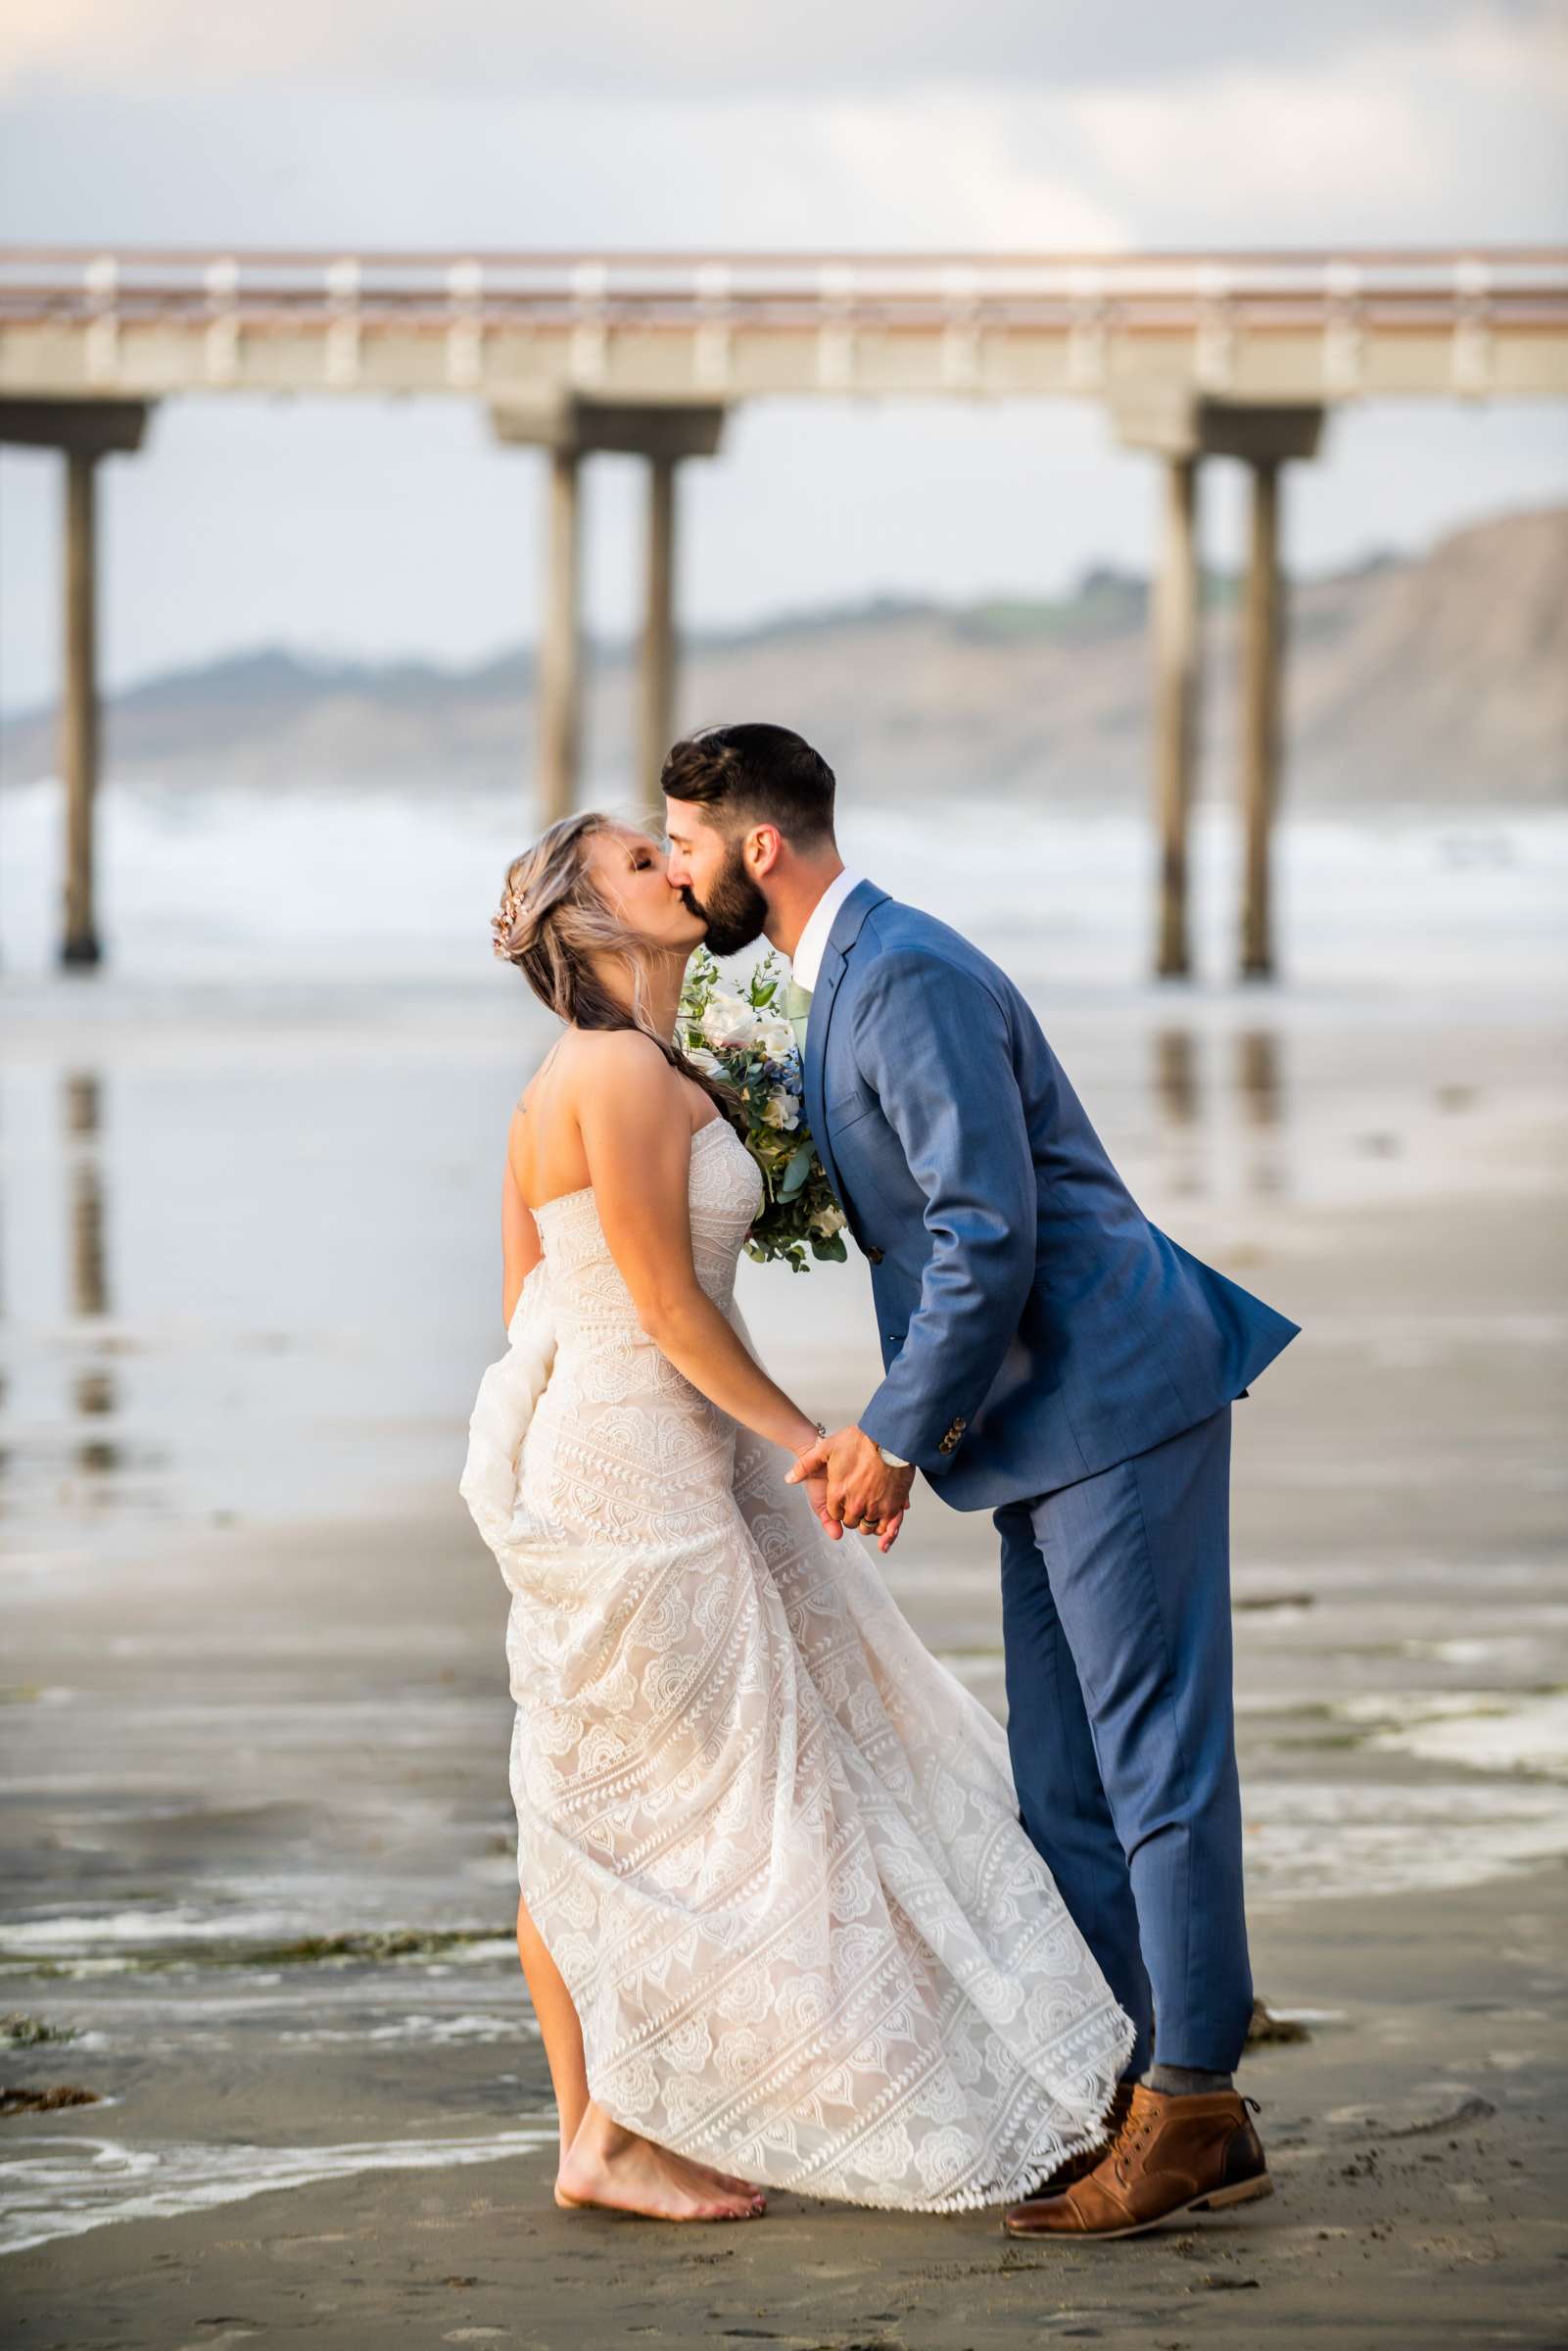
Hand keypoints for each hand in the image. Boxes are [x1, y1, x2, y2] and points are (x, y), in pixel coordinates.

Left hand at [786, 1426, 913, 1551]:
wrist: (889, 1437)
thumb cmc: (860, 1441)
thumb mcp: (826, 1448)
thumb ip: (805, 1465)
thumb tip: (789, 1478)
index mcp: (837, 1493)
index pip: (834, 1514)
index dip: (839, 1507)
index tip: (845, 1500)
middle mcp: (854, 1504)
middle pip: (851, 1521)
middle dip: (853, 1514)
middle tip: (858, 1502)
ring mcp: (874, 1507)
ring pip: (868, 1526)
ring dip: (868, 1519)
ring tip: (871, 1507)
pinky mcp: (892, 1507)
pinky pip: (886, 1526)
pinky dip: (885, 1525)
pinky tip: (884, 1517)